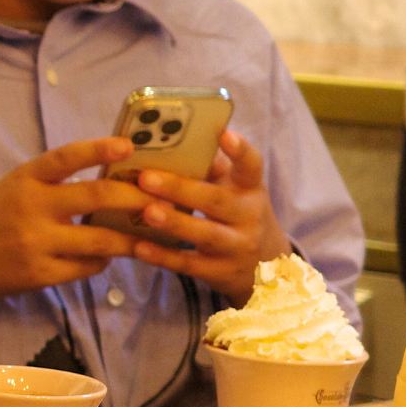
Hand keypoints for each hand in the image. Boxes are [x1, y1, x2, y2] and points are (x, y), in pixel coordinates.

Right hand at [0, 138, 157, 323]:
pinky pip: (86, 267)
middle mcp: (30, 207)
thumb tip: (113, 178)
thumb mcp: (15, 187)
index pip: (65, 157)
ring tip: (155, 234)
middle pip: (94, 197)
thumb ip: (54, 181)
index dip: (98, 149)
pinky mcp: (39, 274)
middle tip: (165, 199)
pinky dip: (104, 260)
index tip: (129, 146)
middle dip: (136, 198)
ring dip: (133, 238)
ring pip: (100, 239)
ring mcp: (35, 242)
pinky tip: (109, 256)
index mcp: (25, 179)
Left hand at [127, 128, 289, 303]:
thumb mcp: (235, 190)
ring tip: (148, 211)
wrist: (266, 268)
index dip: (240, 150)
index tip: (224, 134)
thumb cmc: (237, 214)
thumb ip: (209, 169)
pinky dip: (164, 257)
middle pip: (216, 200)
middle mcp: (248, 217)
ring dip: (175, 223)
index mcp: (250, 189)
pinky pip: (189, 264)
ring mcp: (236, 247)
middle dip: (180, 189)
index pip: (251, 166)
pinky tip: (139, 247)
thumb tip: (166, 140)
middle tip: (146, 178)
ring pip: (205, 235)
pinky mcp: (220, 272)